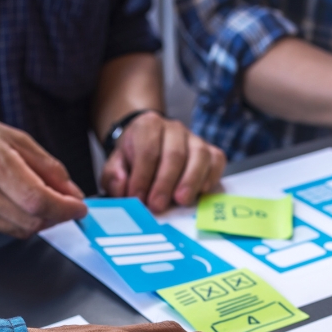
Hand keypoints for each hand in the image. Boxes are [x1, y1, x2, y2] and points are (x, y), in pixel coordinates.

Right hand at [0, 110, 88, 237]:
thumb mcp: (8, 135)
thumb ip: (45, 164)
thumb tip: (72, 191)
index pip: (39, 200)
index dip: (66, 208)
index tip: (79, 206)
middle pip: (32, 221)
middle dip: (56, 216)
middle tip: (64, 203)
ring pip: (19, 230)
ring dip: (38, 220)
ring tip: (38, 199)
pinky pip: (2, 230)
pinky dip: (16, 220)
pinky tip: (11, 201)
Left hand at [101, 111, 225, 212]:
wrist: (149, 143)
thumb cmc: (133, 158)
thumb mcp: (116, 166)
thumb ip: (114, 177)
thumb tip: (123, 187)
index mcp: (148, 125)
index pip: (147, 151)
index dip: (143, 177)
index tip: (138, 198)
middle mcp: (174, 128)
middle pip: (174, 154)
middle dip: (165, 183)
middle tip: (157, 206)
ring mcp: (195, 139)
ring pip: (199, 156)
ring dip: (190, 181)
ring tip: (181, 201)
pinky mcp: (211, 151)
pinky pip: (216, 161)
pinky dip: (211, 177)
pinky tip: (201, 192)